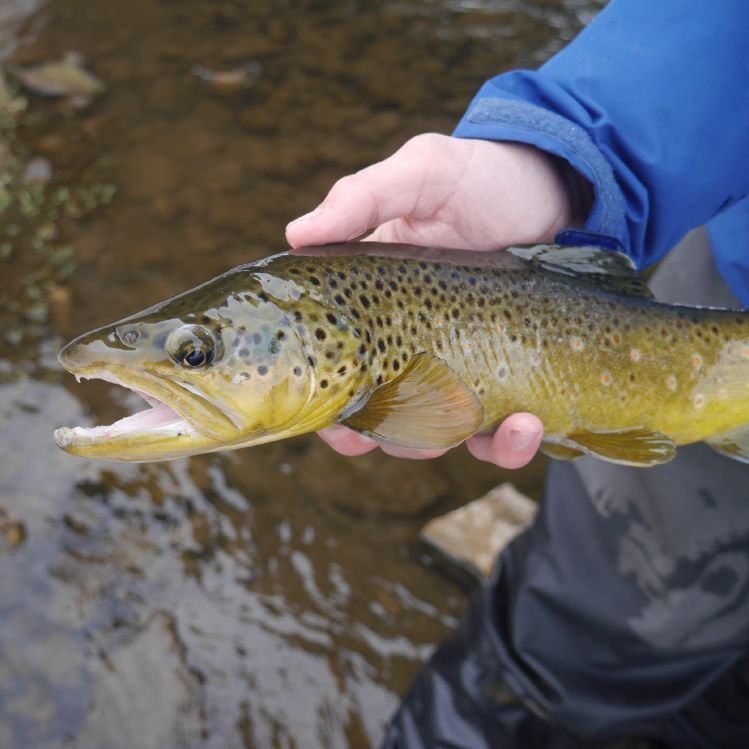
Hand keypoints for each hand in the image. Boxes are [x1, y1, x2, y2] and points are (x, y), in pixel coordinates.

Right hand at [286, 134, 573, 467]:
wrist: (560, 189)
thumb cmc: (482, 178)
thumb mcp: (422, 174)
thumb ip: (363, 198)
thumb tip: (296, 235)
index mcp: (378, 309)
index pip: (341, 372)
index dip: (333, 412)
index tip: (337, 429)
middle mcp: (417, 347)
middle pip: (389, 417)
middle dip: (395, 440)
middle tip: (414, 438)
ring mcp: (467, 366)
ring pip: (447, 433)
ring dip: (463, 445)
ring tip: (492, 427)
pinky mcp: (515, 378)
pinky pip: (505, 431)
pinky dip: (513, 443)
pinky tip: (527, 424)